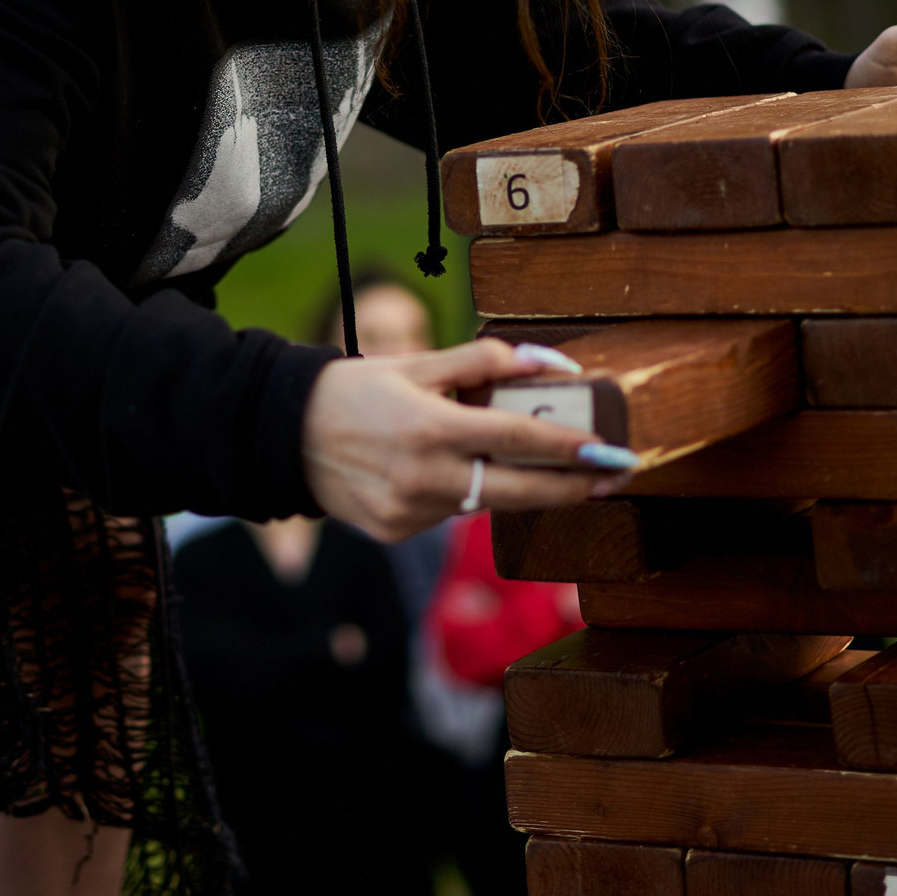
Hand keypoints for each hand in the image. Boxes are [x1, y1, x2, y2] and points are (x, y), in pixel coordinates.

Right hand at [302, 339, 633, 542]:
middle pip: (520, 492)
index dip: (571, 446)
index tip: (613, 451)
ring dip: (507, 480)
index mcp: (430, 429)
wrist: (280, 434)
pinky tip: (433, 468)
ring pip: (482, 500)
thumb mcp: (416, 363)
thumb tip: (547, 364)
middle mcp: (423, 479)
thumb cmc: (354, 389)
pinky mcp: (398, 533)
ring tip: (504, 452)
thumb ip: (484, 362)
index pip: (518, 439)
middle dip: (574, 485)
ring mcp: (410, 513)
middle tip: (616, 475)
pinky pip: (449, 512)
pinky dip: (458, 490)